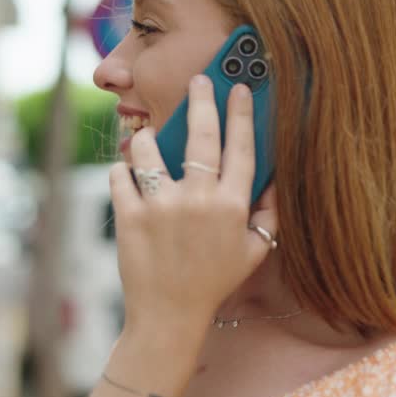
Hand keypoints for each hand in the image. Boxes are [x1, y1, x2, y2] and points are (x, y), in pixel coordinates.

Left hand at [109, 75, 278, 347]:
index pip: (241, 148)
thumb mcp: (254, 252)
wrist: (169, 316)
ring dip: (145, 138)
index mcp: (232, 207)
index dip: (241, 114)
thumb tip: (275, 177)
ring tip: (145, 137)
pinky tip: (126, 172)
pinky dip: (121, 169)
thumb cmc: (214, 282)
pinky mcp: (129, 216)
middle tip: (199, 80)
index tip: (239, 89)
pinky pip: (120, 175)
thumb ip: (268, 214)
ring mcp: (161, 207)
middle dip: (201, 101)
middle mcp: (198, 201)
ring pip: (148, 148)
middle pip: (200, 136)